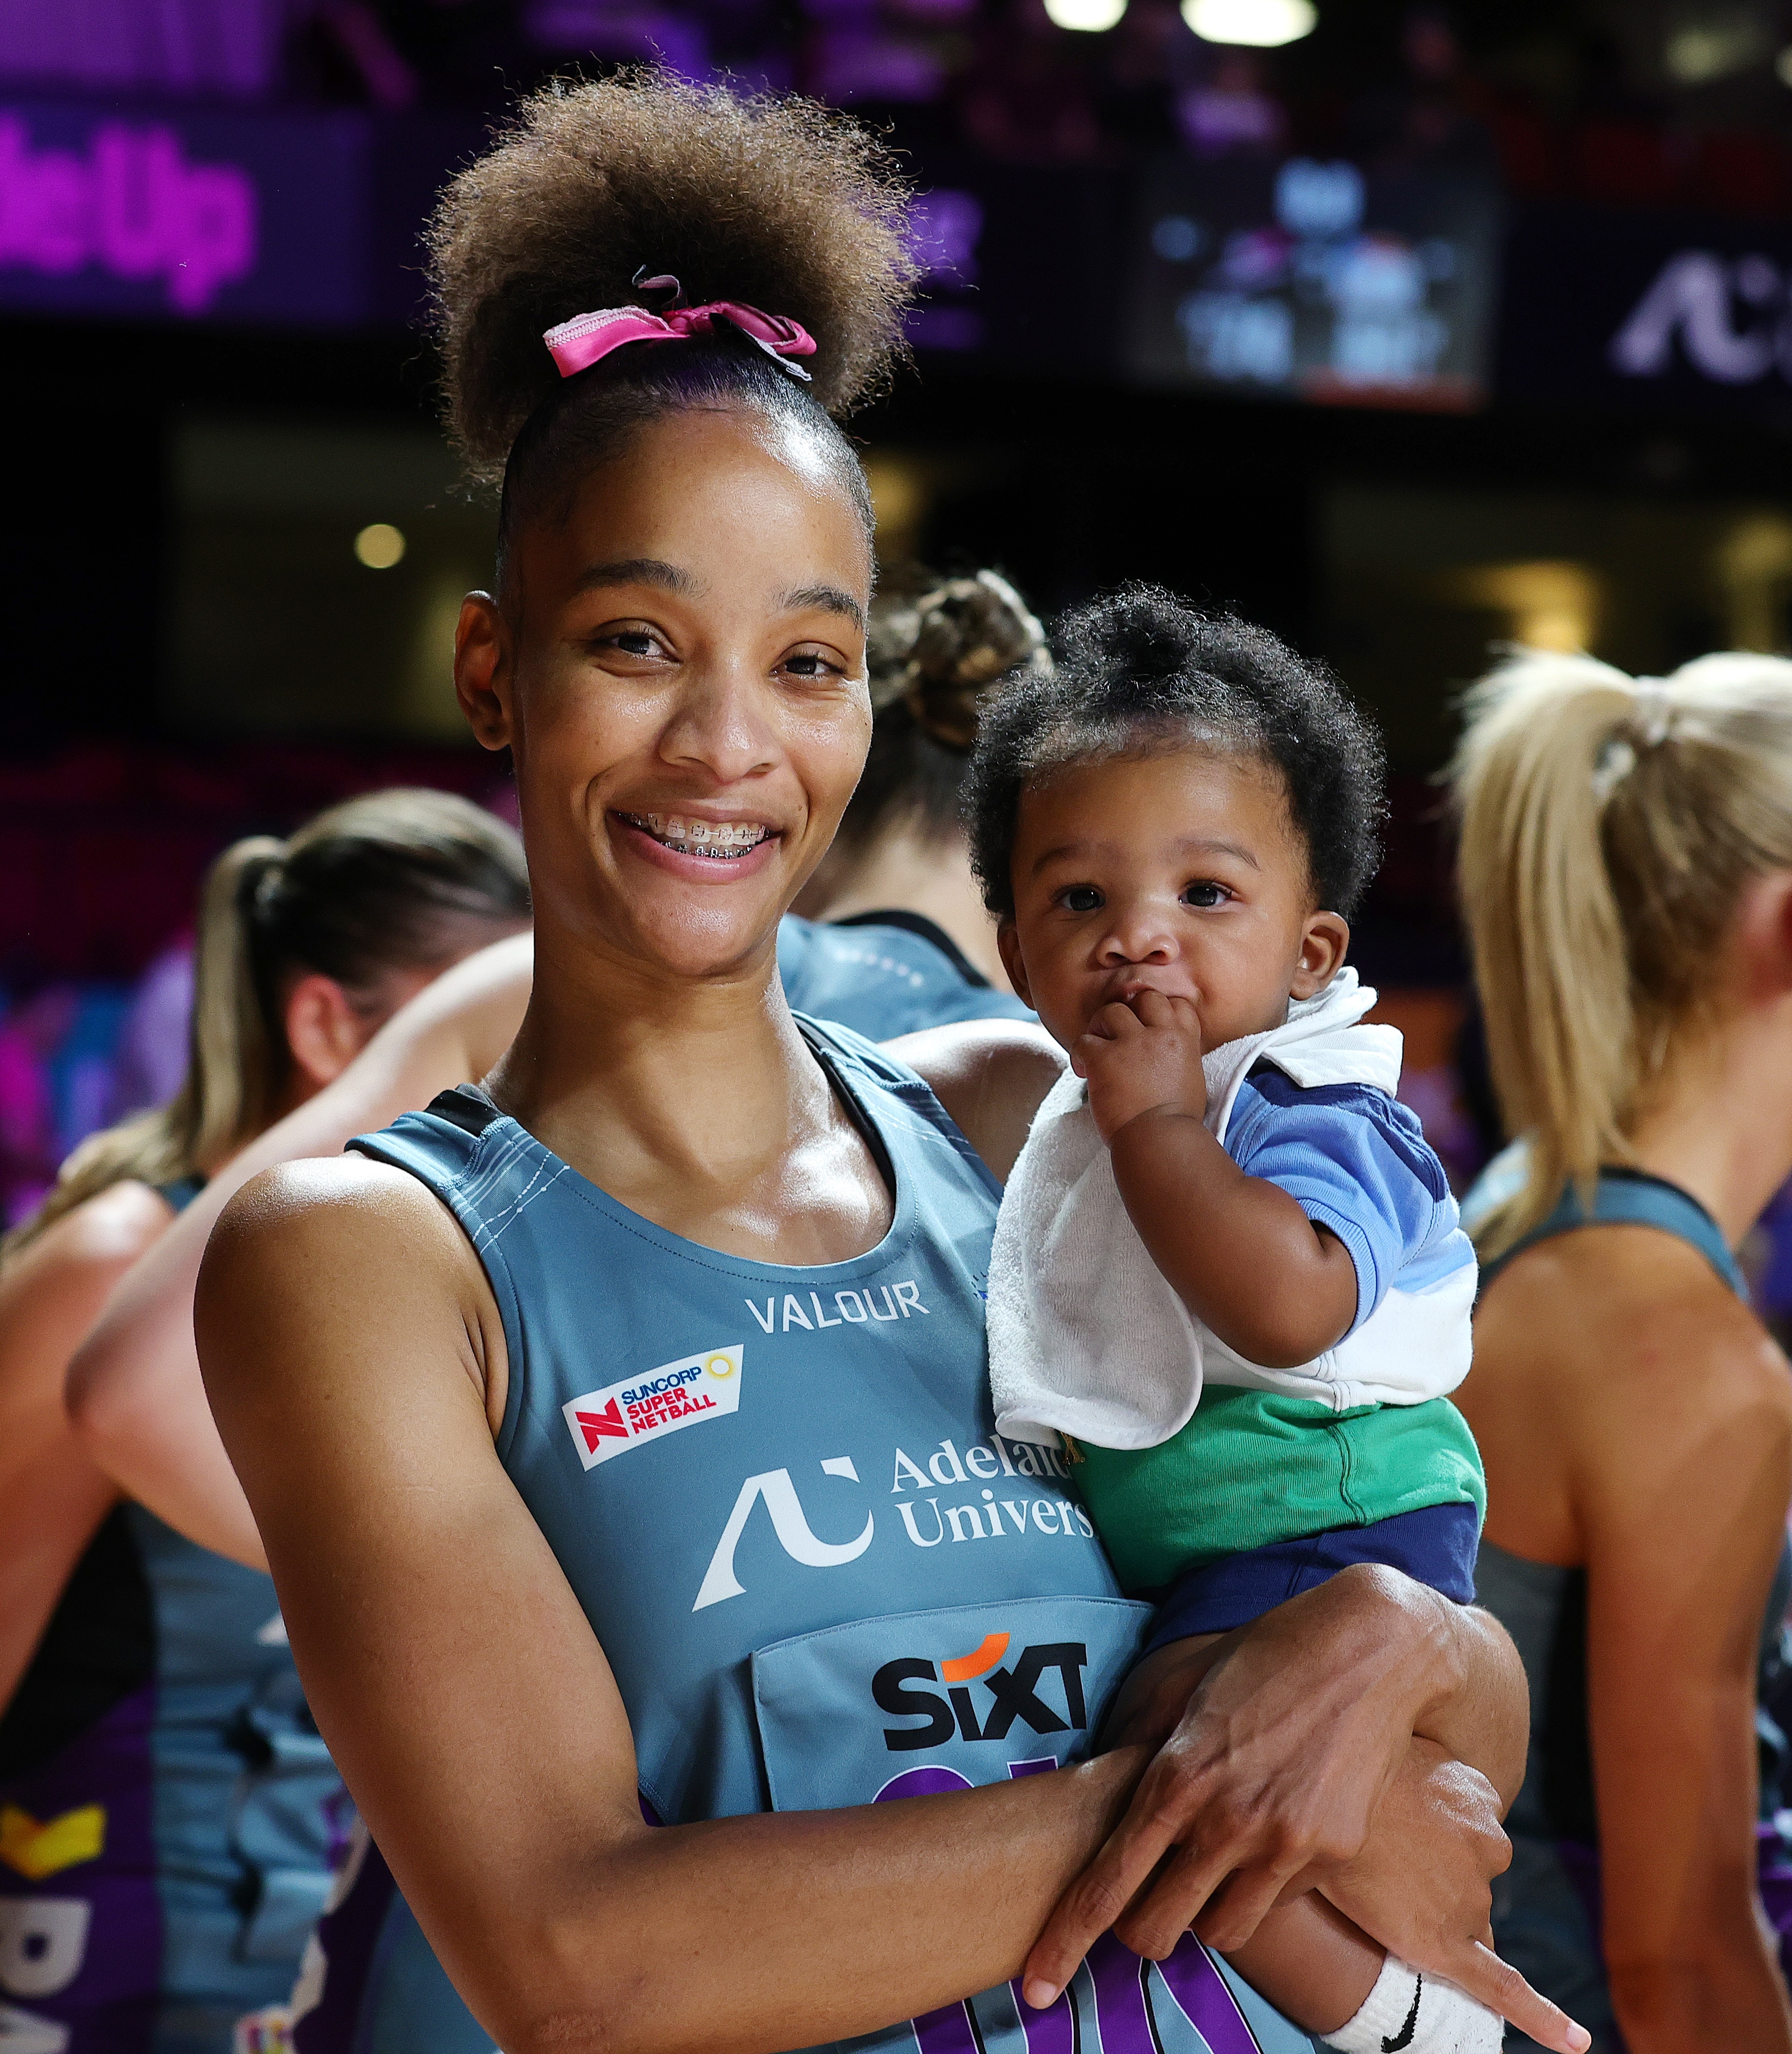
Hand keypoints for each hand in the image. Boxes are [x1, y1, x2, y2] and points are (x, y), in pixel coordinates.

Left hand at [1022, 1572, 1472, 1984]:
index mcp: (1176, 1775)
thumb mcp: (1186, 1691)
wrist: (1367, 1648)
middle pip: (1156, 1930)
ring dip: (1204, 1916)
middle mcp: (1224, 1818)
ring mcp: (1281, 1841)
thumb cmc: (1265, 1657)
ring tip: (1214, 1867)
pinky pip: (1278, 1902)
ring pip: (1219, 1933)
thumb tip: (1114, 1796)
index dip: (1064, 1941)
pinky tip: (1273, 1836)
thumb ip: (1148, 1750)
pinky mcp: (1330, 1852)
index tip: (1038, 1988)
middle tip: (1144, 1911)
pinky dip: (1263, 1887)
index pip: (1106, 1882)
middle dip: (1139, 1933)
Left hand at [1071, 989, 1206, 1142]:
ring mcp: (1131, 1044)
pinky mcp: (1104, 1059)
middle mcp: (1160, 1034)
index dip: (1159, 1012)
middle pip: (1143, 997)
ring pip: (1110, 1011)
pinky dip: (1079, 1055)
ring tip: (1097, 1051)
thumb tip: (1169, 1057)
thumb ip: (1180, 1058)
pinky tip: (1084, 1072)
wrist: (1161, 1141)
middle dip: (1129, 1010)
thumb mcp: (1191, 1079)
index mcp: (1184, 1040)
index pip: (1176, 1003)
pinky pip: (1083, 1041)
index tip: (1147, 1028)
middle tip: (1117, 1033)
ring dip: (1100, 1027)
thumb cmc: (1177, 1122)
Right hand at [1320, 1744, 1589, 2053]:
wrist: (1307, 1804)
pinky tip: (1575, 2043)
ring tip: (1376, 1880)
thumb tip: (1423, 1803)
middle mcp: (1489, 1847)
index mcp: (1478, 1798)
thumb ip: (1422, 1775)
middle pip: (1469, 1880)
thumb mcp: (1393, 1748)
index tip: (1404, 1834)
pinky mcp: (1448, 1945)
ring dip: (1432, 1909)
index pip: (1470, 1835)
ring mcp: (1470, 1898)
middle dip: (1434, 1877)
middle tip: (1379, 1858)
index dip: (1436, 1841)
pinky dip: (1542, 2018)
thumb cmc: (1340, 1772)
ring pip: (1465, 1919)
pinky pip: (1503, 1987)